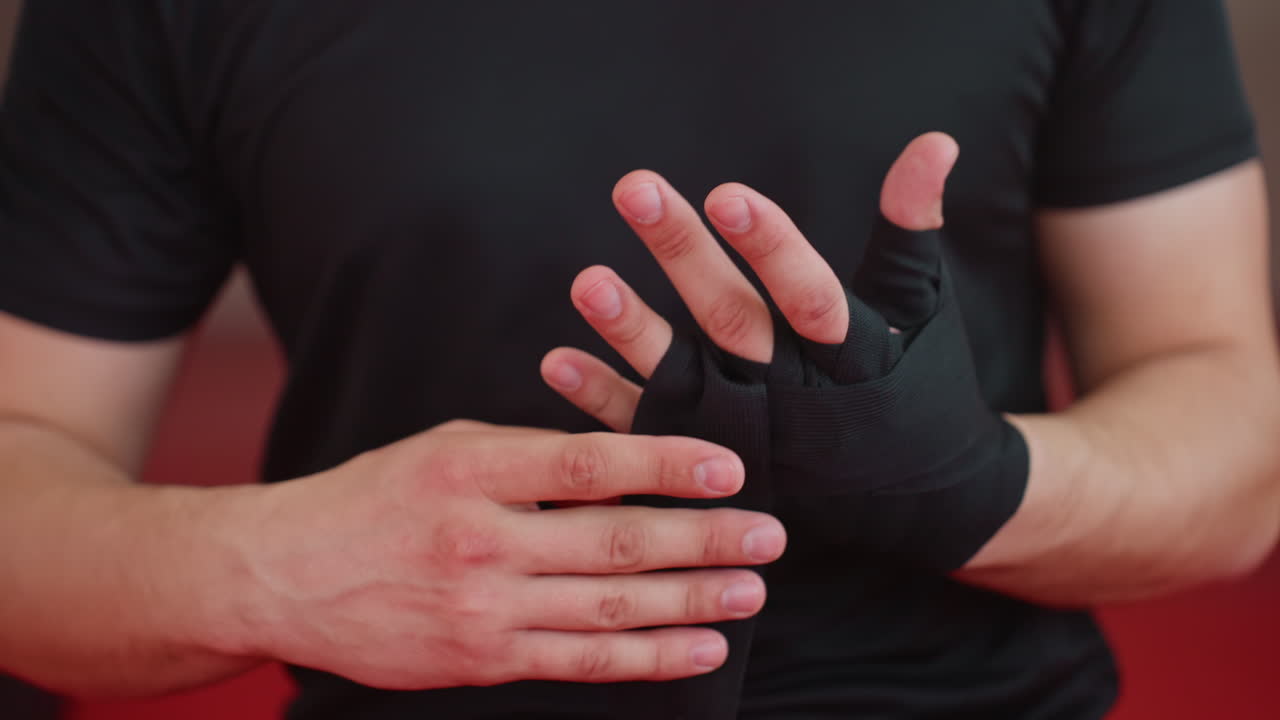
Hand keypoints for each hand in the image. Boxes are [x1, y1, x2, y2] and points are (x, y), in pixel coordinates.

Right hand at [230, 420, 785, 688]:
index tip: (729, 467)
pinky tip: (700, 649)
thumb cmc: (375, 497)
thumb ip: (532, 456)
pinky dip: (648, 658)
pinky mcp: (484, 659)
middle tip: (767, 536)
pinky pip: (581, 663)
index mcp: (472, 470)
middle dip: (701, 539)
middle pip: (613, 542)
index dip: (665, 464)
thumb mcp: (446, 448)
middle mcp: (480, 540)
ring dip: (689, 602)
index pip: (587, 464)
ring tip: (749, 591)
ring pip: (608, 609)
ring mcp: (483, 608)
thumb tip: (625, 466)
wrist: (286, 576)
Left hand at [542, 132, 1027, 570]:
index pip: (810, 296)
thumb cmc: (923, 389)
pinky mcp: (716, 464)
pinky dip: (604, 400)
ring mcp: (751, 435)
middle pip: (735, 322)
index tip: (727, 196)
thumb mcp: (925, 308)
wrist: (925, 502)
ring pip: (685, 382)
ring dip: (632, 333)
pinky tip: (557, 360)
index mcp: (854, 356)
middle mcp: (797, 396)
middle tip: (636, 189)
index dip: (771, 248)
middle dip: (684, 254)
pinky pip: (653, 434)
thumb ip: (912, 226)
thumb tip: (933, 141)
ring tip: (587, 279)